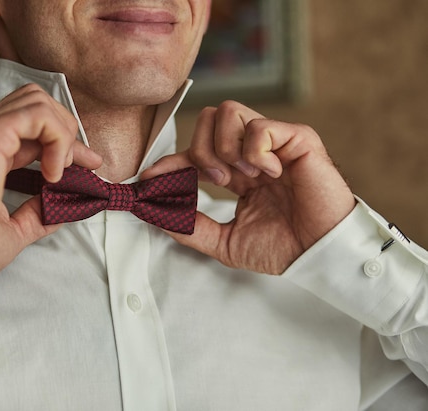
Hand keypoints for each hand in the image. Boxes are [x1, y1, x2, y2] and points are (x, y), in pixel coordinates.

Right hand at [0, 84, 101, 278]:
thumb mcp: (13, 232)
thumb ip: (37, 215)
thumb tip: (61, 207)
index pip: (34, 127)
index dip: (66, 141)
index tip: (91, 164)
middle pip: (37, 103)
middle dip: (67, 128)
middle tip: (84, 163)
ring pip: (38, 101)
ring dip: (63, 130)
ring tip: (62, 167)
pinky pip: (37, 115)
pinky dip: (57, 137)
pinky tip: (54, 170)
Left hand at [142, 101, 355, 273]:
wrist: (318, 254)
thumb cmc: (283, 248)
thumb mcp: (226, 242)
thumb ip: (192, 228)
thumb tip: (156, 214)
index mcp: (237, 173)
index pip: (194, 152)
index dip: (169, 161)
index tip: (148, 179)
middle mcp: (251, 153)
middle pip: (207, 119)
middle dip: (200, 151)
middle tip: (218, 182)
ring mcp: (273, 143)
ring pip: (227, 112)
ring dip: (225, 148)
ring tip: (244, 177)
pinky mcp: (297, 138)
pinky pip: (259, 127)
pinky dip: (255, 153)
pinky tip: (270, 173)